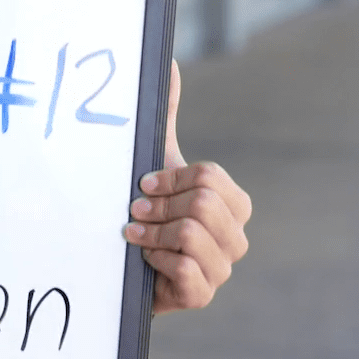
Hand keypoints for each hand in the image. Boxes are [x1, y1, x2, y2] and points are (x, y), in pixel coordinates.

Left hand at [125, 61, 251, 312]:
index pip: (210, 177)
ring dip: (152, 232)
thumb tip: (169, 63)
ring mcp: (222, 269)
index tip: (143, 182)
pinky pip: (186, 270)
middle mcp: (236, 236)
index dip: (171, 177)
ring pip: (193, 234)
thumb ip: (167, 116)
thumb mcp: (155, 160)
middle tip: (134, 210)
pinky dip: (156, 259)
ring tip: (134, 233)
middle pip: (204, 202)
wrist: (123, 266)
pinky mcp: (203, 296)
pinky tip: (144, 259)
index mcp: (233, 202)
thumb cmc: (146, 212)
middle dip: (160, 205)